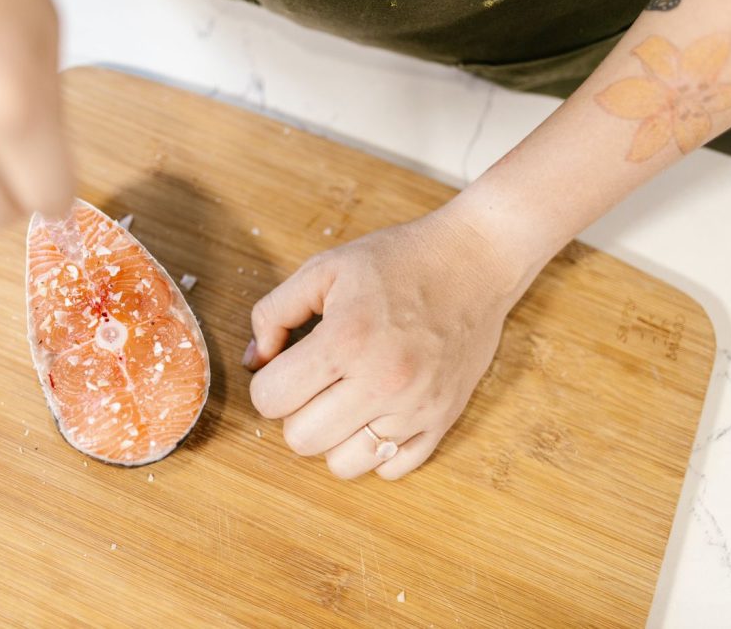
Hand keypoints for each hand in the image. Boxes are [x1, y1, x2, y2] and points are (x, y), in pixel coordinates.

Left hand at [245, 205, 530, 479]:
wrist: (474, 261)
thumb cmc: (396, 261)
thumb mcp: (324, 270)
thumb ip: (274, 313)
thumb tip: (256, 361)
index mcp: (345, 340)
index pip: (271, 399)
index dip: (268, 382)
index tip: (286, 366)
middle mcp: (382, 382)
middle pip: (301, 439)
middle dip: (296, 413)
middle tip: (316, 383)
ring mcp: (416, 407)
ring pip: (344, 465)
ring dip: (334, 438)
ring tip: (347, 401)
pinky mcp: (443, 421)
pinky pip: (393, 469)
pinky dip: (377, 450)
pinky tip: (378, 412)